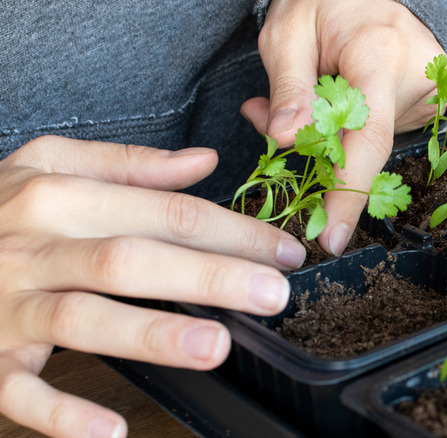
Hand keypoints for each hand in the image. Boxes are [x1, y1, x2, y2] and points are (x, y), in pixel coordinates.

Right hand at [0, 136, 305, 437]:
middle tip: (272, 293)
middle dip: (207, 276)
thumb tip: (201, 162)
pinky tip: (113, 431)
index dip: (229, 232)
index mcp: (57, 196)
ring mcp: (5, 306)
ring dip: (149, 333)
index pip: (163, 212)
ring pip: (82, 316)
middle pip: (130, 260)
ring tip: (214, 345)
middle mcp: (32, 248)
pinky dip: (62, 413)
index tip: (282, 251)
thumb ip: (128, 165)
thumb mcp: (48, 165)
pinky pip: (20, 390)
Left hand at [241, 0, 445, 254]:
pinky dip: (346, 130)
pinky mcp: (424, 106)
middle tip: (274, 117)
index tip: (331, 236)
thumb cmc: (330, 0)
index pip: (369, 138)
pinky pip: (377, 135)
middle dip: (316, 148)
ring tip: (308, 92)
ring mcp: (425, 95)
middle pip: (362, 147)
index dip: (349, 192)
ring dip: (328, 135)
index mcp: (380, 54)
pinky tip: (333, 99)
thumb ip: (288, 88)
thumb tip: (284, 140)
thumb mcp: (288, 32)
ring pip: (366, 144)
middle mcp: (414, 78)